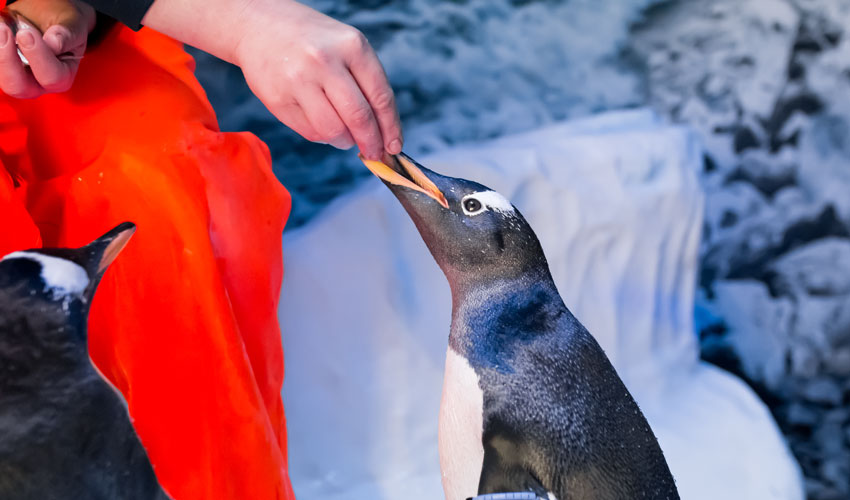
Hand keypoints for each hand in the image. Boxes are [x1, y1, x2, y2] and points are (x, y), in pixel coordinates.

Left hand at [0, 0, 94, 98]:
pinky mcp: (5, 69)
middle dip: (8, 60)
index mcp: (62, 77)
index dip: (38, 57)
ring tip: (2, 28)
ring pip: (2, 78)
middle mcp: (39, 83)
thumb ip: (66, 35)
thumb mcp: (71, 24)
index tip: (27, 33)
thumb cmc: (63, 24)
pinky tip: (2, 29)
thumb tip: (53, 43)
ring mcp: (19, 77)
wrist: (48, 17)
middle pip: (19, 88)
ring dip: (0, 53)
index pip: (51, 77)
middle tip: (5, 31)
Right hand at [143, 0, 401, 159]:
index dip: (390, 128)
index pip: (380, 97)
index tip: (394, 146)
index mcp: (351, 46)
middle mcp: (324, 61)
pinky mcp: (278, 100)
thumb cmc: (312, 40)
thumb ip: (366, 83)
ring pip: (334, 131)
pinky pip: (310, 133)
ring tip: (344, 135)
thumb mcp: (346, 46)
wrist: (259, 25)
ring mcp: (298, 81)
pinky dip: (322, 136)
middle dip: (371, 142)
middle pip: (359, 118)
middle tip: (373, 152)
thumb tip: (384, 132)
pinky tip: (322, 124)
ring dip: (344, 141)